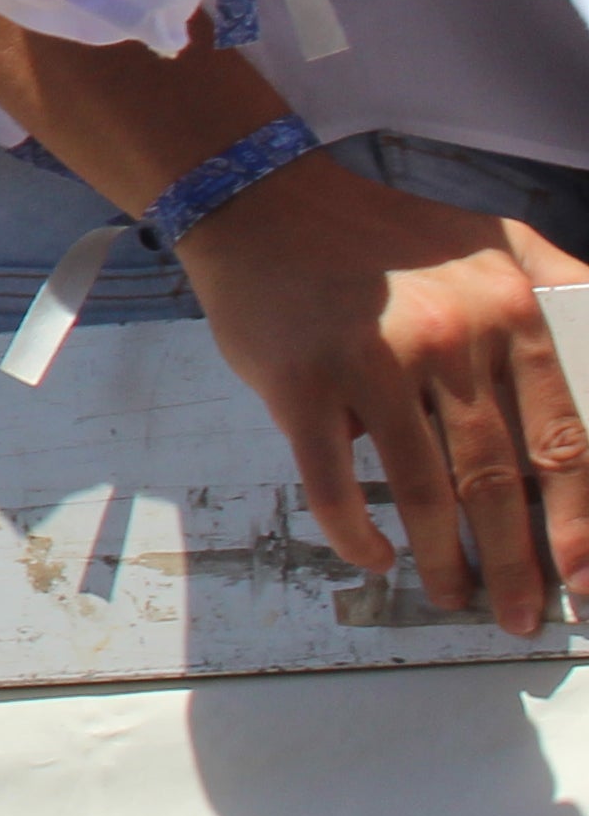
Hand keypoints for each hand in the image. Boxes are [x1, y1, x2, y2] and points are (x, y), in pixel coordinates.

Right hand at [176, 151, 588, 634]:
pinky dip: (357, 534)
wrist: (259, 201)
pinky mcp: (301, 384)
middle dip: (517, 562)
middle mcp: (447, 337)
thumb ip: (561, 282)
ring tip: (454, 595)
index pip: (560, 438)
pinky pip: (336, 485)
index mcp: (506, 309)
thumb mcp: (493, 237)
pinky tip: (375, 555)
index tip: (583, 574)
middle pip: (496, 479)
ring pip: (425, 492)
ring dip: (444, 560)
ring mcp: (370, 362)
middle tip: (522, 614)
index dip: (578, 519)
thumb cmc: (380, 231)